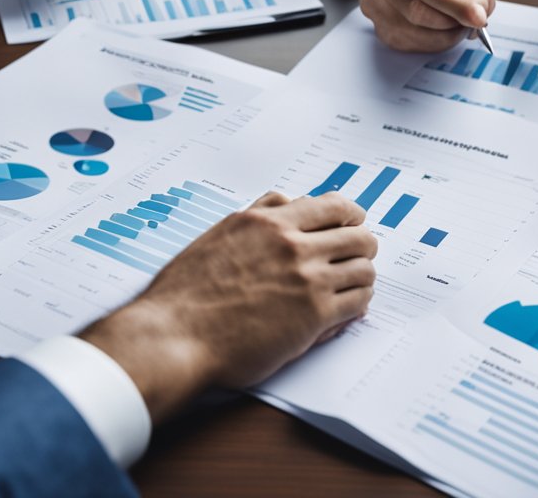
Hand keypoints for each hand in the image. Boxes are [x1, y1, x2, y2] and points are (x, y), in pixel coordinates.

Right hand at [81, 191, 376, 420]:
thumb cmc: (186, 292)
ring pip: (364, 269)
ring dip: (362, 277)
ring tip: (353, 286)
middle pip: (359, 235)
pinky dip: (359, 304)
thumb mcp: (220, 234)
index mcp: (270, 222)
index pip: (334, 205)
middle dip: (362, 247)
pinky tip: (348, 309)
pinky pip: (358, 302)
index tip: (353, 224)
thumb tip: (289, 201)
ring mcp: (307, 280)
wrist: (173, 336)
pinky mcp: (314, 315)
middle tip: (357, 258)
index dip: (351, 216)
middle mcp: (293, 245)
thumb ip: (259, 214)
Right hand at [357, 0, 497, 51]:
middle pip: (415, 13)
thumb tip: (479, 16)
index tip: (479, 17)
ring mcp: (373, 7)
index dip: (451, 5)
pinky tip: (444, 34)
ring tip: (460, 28)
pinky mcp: (378, 28)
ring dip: (443, 36)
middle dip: (450, 23)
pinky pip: (408, 45)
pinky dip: (432, 43)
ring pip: (412, 34)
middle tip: (472, 23)